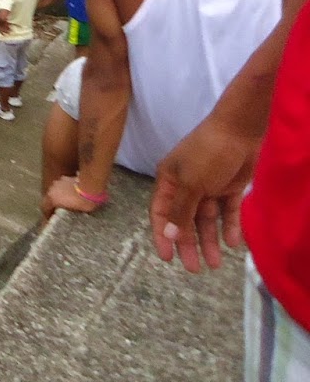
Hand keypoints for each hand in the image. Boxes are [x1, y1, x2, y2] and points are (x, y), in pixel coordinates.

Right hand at [42, 175, 102, 219]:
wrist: (91, 187)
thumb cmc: (82, 202)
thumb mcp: (73, 213)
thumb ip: (64, 213)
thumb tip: (63, 215)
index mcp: (51, 198)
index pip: (44, 207)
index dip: (48, 213)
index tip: (51, 218)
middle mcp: (52, 189)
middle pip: (50, 197)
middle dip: (54, 203)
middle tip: (61, 209)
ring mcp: (59, 181)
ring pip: (56, 190)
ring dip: (60, 195)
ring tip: (69, 201)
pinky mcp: (67, 177)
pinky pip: (63, 185)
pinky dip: (67, 190)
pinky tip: (74, 193)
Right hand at [150, 122, 255, 273]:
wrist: (239, 131)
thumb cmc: (206, 154)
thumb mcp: (190, 183)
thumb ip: (180, 210)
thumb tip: (168, 235)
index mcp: (169, 181)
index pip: (162, 213)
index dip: (163, 235)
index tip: (167, 258)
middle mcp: (186, 186)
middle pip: (185, 221)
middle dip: (189, 244)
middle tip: (194, 269)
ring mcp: (209, 187)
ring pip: (207, 220)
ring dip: (210, 241)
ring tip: (216, 264)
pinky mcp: (229, 187)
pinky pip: (227, 212)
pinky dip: (229, 227)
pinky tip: (233, 243)